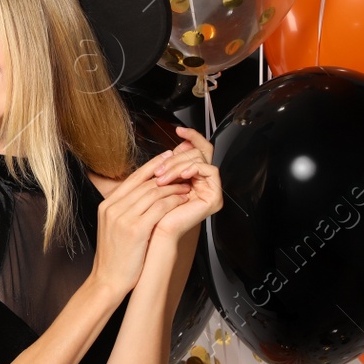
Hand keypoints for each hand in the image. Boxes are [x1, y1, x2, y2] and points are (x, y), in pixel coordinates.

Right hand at [90, 151, 193, 296]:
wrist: (108, 280)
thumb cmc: (116, 257)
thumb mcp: (114, 227)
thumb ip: (126, 209)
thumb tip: (145, 195)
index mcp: (107, 205)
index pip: (133, 178)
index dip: (153, 166)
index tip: (167, 157)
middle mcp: (112, 208)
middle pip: (145, 183)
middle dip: (168, 175)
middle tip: (184, 172)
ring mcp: (122, 218)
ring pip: (154, 192)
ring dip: (174, 188)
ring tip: (187, 186)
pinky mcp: (135, 229)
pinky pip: (159, 207)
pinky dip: (174, 201)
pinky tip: (184, 200)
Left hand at [149, 126, 221, 241]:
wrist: (151, 233)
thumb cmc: (150, 210)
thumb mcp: (155, 180)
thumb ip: (165, 163)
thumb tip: (175, 146)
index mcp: (190, 176)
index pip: (197, 149)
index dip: (191, 136)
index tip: (179, 130)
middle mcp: (202, 181)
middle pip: (198, 152)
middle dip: (176, 157)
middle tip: (160, 170)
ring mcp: (209, 189)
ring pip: (200, 159)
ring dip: (179, 165)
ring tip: (162, 177)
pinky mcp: (214, 197)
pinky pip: (209, 170)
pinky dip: (194, 168)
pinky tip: (181, 176)